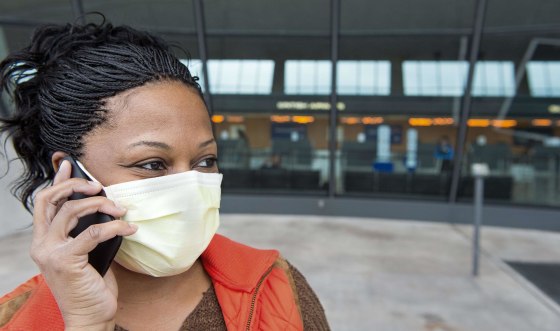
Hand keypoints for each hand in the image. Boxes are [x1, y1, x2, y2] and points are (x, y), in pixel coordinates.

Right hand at [30, 160, 136, 329]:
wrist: (91, 315)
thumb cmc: (91, 285)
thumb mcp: (86, 252)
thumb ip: (85, 231)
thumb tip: (103, 206)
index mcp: (44, 240)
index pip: (45, 203)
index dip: (58, 181)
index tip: (70, 165)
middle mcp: (42, 244)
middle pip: (49, 200)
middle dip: (74, 185)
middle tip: (98, 186)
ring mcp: (50, 253)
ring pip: (71, 211)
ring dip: (100, 205)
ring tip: (119, 210)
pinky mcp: (66, 261)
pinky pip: (93, 232)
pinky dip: (115, 226)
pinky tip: (129, 228)